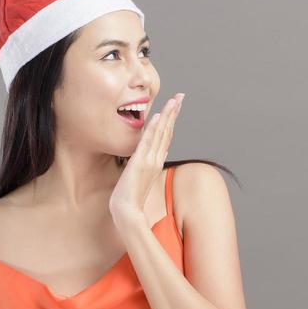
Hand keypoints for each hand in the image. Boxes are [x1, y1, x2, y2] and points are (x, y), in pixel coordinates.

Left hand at [110, 91, 183, 225]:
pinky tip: (159, 116)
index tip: (175, 105)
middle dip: (174, 112)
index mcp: (156, 161)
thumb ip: (145, 165)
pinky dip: (154, 129)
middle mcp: (156, 159)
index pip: (166, 136)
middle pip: (167, 131)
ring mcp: (149, 161)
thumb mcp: (139, 177)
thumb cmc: (130, 197)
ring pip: (161, 133)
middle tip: (180, 96)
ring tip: (174, 100)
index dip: (171, 120)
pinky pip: (148, 142)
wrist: (127, 211)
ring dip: (168, 115)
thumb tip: (150, 156)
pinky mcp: (140, 163)